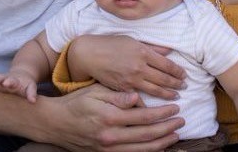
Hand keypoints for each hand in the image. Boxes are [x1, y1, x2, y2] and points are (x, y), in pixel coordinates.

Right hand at [0, 70, 37, 102]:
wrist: (21, 76)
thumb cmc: (26, 85)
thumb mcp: (31, 87)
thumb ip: (31, 93)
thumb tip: (33, 102)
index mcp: (16, 81)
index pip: (12, 81)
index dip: (10, 82)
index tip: (7, 83)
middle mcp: (6, 79)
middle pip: (1, 77)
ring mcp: (0, 80)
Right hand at [39, 83, 183, 150]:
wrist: (55, 123)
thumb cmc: (76, 102)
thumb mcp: (95, 91)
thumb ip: (118, 95)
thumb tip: (138, 97)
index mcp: (110, 117)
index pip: (144, 116)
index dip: (163, 113)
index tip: (175, 107)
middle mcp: (110, 136)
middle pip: (147, 135)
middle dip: (167, 128)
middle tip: (182, 121)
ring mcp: (108, 149)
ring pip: (142, 149)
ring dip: (162, 143)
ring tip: (175, 135)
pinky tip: (158, 147)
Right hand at [69, 35, 185, 99]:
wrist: (89, 54)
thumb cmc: (111, 44)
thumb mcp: (133, 40)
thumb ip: (152, 47)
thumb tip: (169, 51)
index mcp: (143, 52)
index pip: (167, 64)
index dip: (178, 71)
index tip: (184, 75)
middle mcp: (140, 67)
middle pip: (164, 78)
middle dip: (176, 84)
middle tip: (184, 87)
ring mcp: (131, 80)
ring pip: (155, 90)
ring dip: (168, 94)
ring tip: (176, 97)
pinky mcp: (123, 89)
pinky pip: (139, 99)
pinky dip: (149, 105)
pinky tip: (157, 109)